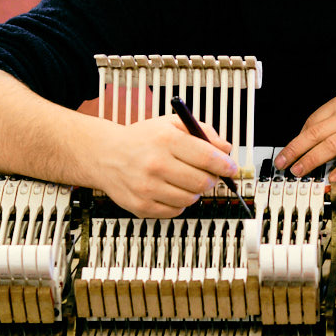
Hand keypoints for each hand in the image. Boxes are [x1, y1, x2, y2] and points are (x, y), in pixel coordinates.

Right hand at [82, 114, 236, 216]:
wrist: (105, 155)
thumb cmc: (140, 139)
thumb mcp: (171, 124)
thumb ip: (202, 131)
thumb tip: (225, 149)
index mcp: (165, 140)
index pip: (208, 157)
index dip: (225, 165)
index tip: (231, 168)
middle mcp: (155, 164)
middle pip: (202, 182)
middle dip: (211, 179)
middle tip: (207, 175)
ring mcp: (147, 188)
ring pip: (191, 199)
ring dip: (194, 192)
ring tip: (184, 180)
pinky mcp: (141, 206)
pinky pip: (175, 212)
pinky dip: (179, 203)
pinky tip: (170, 190)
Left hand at [276, 91, 335, 182]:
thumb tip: (315, 136)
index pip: (313, 121)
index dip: (298, 138)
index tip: (290, 150)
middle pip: (315, 134)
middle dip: (295, 150)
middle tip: (284, 162)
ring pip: (329, 147)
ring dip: (311, 161)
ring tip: (300, 171)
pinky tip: (332, 177)